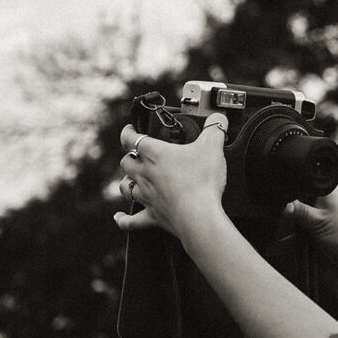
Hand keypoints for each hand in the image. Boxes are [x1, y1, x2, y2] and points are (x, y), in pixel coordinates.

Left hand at [113, 113, 228, 237]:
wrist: (199, 215)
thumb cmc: (203, 180)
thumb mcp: (213, 147)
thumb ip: (215, 128)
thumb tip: (218, 117)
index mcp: (156, 154)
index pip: (132, 139)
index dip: (128, 132)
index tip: (130, 129)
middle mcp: (145, 174)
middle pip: (126, 162)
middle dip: (130, 156)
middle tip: (138, 154)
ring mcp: (147, 196)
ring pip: (125, 187)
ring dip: (127, 181)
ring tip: (132, 179)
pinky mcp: (152, 216)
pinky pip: (130, 221)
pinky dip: (123, 219)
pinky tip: (119, 217)